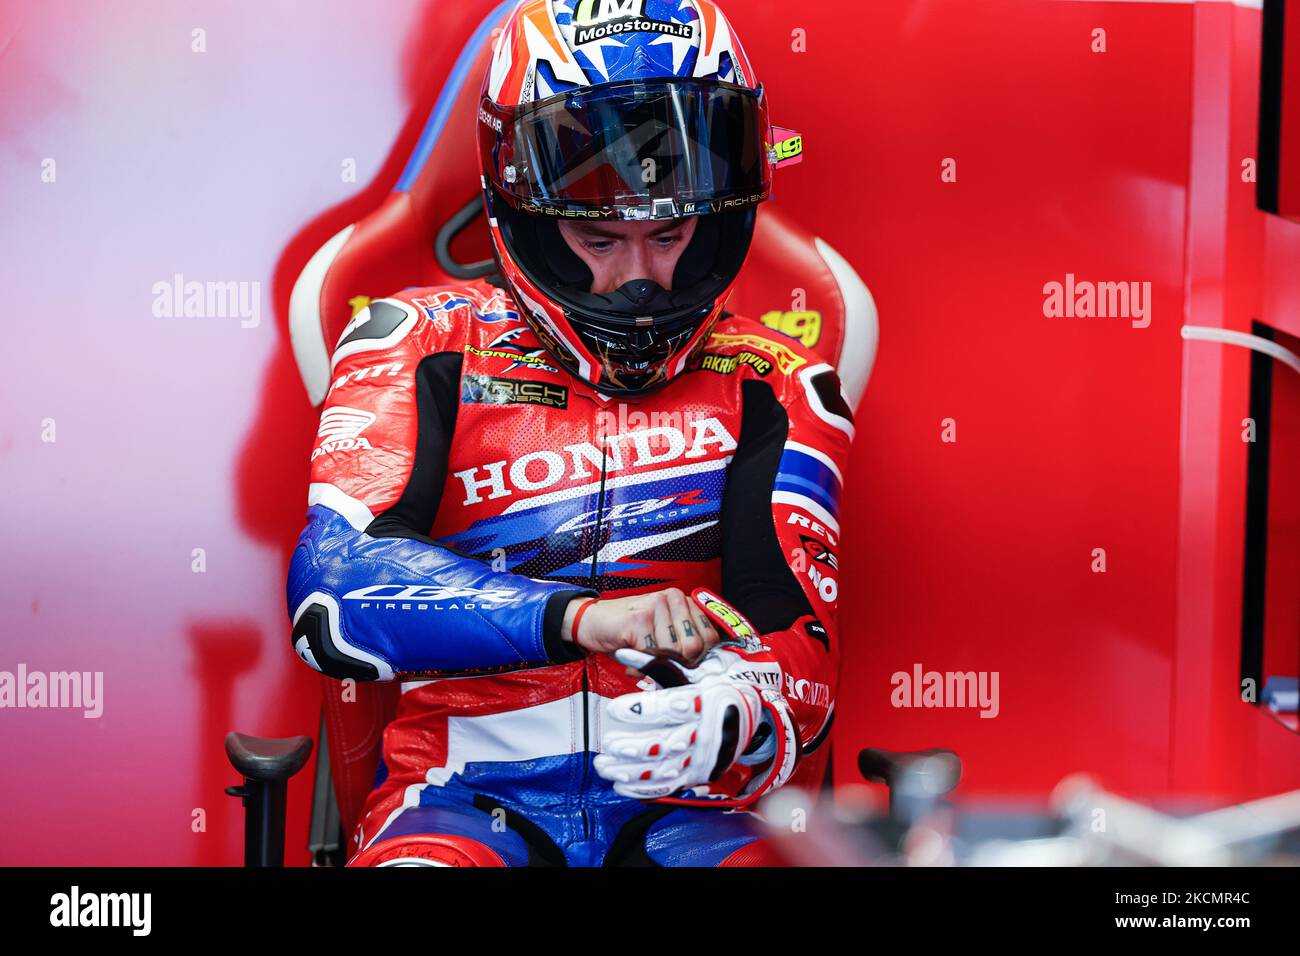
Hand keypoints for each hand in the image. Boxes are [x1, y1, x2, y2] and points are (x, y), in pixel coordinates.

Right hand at [563, 588, 718, 662]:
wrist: (592, 620)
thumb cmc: (628, 630)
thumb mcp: (661, 634)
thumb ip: (682, 645)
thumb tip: (702, 671)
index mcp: (683, 601)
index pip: (710, 637)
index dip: (698, 658)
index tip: (683, 665)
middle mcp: (673, 598)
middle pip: (694, 646)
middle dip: (678, 663)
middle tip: (660, 662)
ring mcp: (656, 606)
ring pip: (673, 652)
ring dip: (656, 663)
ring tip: (641, 655)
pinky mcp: (640, 619)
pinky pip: (652, 654)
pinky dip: (641, 663)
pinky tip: (632, 655)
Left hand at [592, 647, 794, 803]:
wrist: (749, 713)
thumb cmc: (714, 687)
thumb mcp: (689, 672)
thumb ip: (654, 665)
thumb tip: (622, 652)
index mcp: (704, 700)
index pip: (670, 707)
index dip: (641, 710)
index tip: (613, 709)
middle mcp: (706, 732)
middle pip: (666, 743)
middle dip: (633, 747)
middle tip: (607, 744)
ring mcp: (703, 757)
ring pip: (665, 768)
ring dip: (632, 772)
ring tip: (605, 767)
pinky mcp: (699, 774)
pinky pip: (670, 785)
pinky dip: (645, 789)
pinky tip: (621, 785)